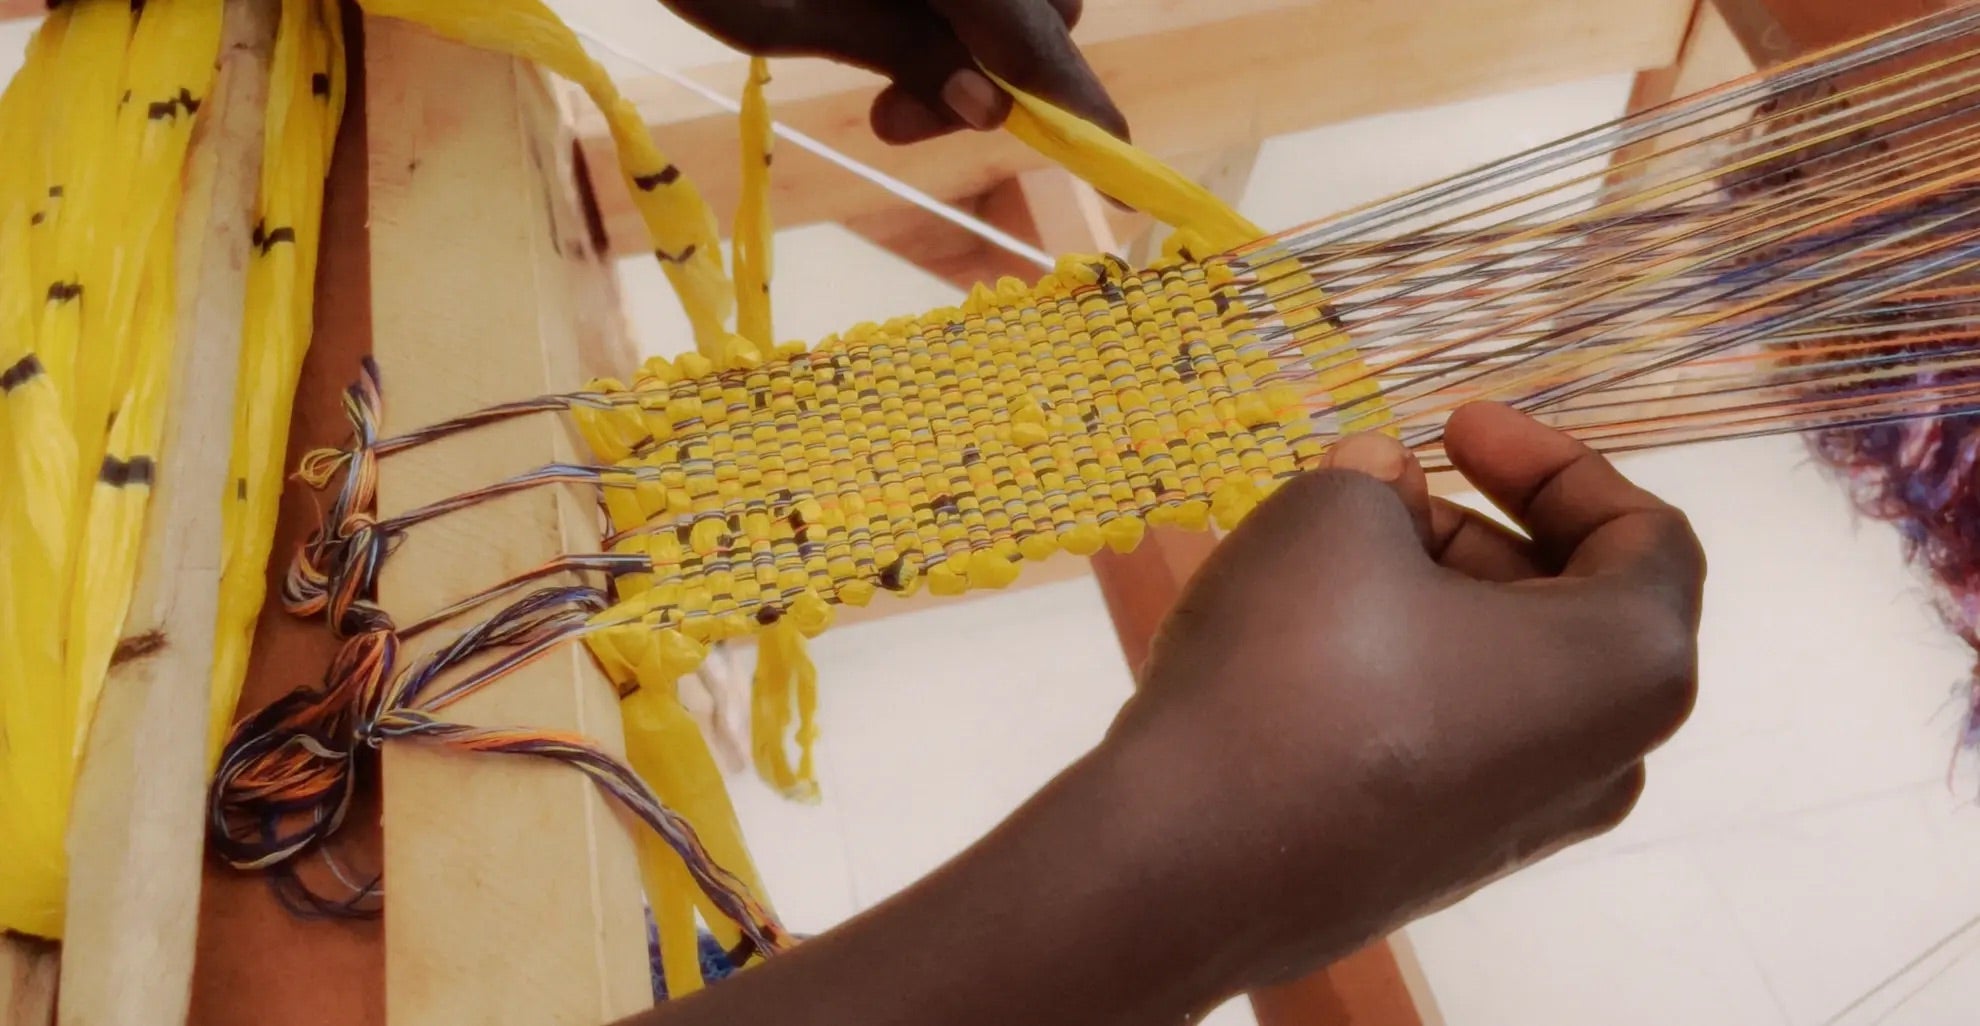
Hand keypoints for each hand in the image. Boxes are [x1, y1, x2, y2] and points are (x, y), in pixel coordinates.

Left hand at [658, 0, 1128, 143]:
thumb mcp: (771, 10)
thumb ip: (891, 49)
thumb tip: (991, 107)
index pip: (1033, 28)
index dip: (1074, 100)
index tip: (1113, 162)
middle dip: (999, 73)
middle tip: (895, 124)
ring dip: (977, 35)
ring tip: (882, 76)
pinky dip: (954, 3)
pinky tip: (885, 12)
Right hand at [1106, 402, 1705, 993]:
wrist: (1190, 861)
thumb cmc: (1296, 667)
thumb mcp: (1333, 514)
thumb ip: (1378, 477)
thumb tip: (1384, 486)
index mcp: (1629, 665)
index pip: (1644, 535)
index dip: (1552, 460)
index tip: (1455, 425)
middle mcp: (1605, 758)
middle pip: (1572, 607)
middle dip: (1477, 528)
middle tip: (1380, 490)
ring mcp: (1522, 825)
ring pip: (1506, 675)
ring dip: (1434, 598)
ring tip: (1330, 558)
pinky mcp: (1441, 863)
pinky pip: (1451, 739)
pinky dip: (1405, 673)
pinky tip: (1307, 647)